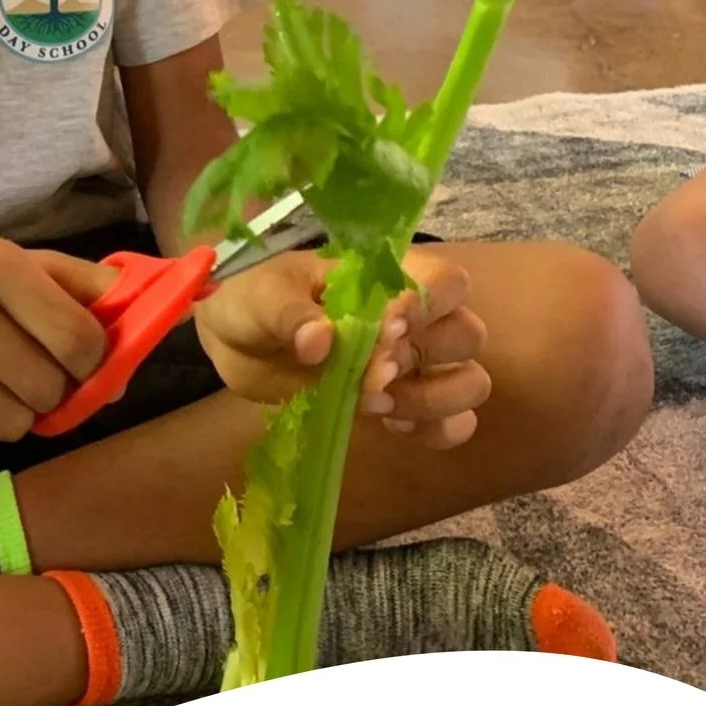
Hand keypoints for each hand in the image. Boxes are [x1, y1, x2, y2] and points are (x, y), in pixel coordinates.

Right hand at [0, 238, 115, 461]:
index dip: (92, 362)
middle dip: (49, 392)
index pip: (78, 339)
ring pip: (10, 426)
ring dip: (12, 417)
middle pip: (46, 390)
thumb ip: (85, 287)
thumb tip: (160, 311)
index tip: (77, 360)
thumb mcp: (15, 264)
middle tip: (25, 374)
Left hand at [194, 245, 490, 447]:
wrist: (235, 342)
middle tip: (370, 374)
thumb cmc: (256, 302)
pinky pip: (454, 423)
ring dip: (433, 399)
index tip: (386, 330)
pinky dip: (436, 430)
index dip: (428, 306)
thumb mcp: (262, 298)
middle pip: (467, 334)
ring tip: (375, 401)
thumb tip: (319, 341)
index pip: (444, 280)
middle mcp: (414, 317)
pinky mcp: (404, 405)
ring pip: (471, 381)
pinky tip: (391, 423)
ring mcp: (413, 363)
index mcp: (385, 276)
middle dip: (424, 358)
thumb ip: (292, 315)